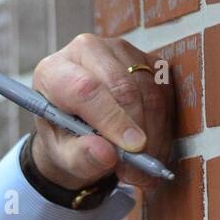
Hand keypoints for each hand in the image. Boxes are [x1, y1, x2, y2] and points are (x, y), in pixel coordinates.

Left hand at [29, 34, 174, 192]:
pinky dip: (163, 126)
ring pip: (149, 90)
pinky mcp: (145, 60)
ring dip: (153, 134)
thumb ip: (80, 156)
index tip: (132, 149)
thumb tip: (106, 154)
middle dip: (137, 130)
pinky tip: (153, 149)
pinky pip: (164, 92)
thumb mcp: (63, 155)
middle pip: (123, 85)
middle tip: (138, 169)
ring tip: (142, 168)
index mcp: (54, 71)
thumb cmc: (64, 138)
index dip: (112, 120)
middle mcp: (87, 51)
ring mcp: (119, 51)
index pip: (86, 89)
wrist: (76, 128)